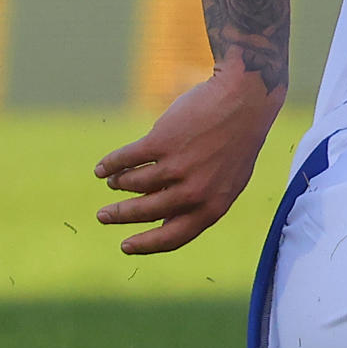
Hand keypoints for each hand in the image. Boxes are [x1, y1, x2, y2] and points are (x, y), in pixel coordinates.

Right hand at [95, 51, 284, 253]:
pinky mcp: (161, 142)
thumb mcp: (228, 182)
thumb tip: (166, 224)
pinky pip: (125, 160)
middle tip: (102, 216)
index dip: (146, 244)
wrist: (244, 100)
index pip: (174, 237)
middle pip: (146, 212)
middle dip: (119, 216)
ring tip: (114, 182)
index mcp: (213, 206)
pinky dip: (109, 165)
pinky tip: (102, 168)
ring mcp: (177, 166)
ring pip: (133, 184)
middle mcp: (195, 191)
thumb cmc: (236, 142)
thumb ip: (202, 204)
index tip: (124, 246)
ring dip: (119, 184)